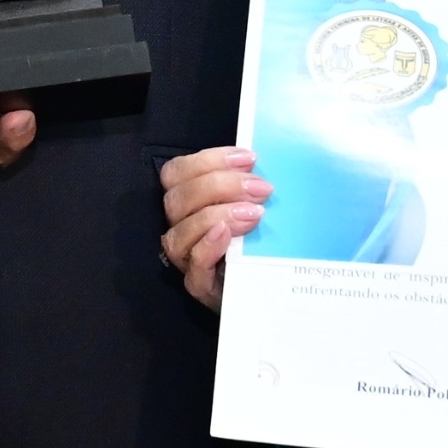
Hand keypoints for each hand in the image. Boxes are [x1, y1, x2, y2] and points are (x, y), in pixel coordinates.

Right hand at [157, 147, 269, 310]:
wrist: (270, 289)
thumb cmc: (260, 242)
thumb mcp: (255, 206)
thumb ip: (250, 184)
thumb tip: (265, 159)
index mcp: (188, 202)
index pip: (177, 172)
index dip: (210, 159)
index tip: (250, 158)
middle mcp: (181, 227)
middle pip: (177, 199)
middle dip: (220, 186)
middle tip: (262, 188)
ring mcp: (187, 259)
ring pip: (179, 232)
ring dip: (217, 215)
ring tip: (255, 214)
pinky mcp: (200, 286)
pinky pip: (194, 265)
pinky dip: (208, 246)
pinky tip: (228, 235)